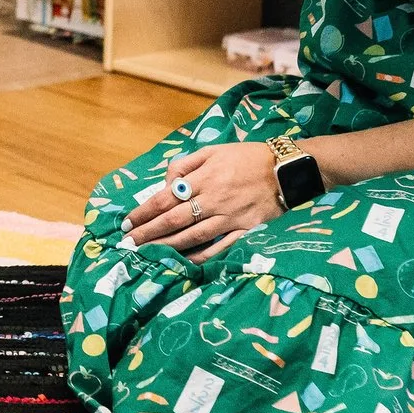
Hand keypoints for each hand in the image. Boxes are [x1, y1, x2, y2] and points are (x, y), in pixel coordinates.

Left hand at [123, 142, 286, 260]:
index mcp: (203, 177)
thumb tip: (165, 183)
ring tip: (147, 253)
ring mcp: (229, 217)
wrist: (287, 168)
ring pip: (192, 236)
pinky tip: (183, 262)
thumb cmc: (247, 157)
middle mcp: (213, 198)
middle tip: (128, 243)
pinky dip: (200, 256)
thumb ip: (186, 164)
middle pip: (174, 219)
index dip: (143, 212)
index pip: (164, 197)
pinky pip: (219, 247)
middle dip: (148, 232)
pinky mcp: (245, 230)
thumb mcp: (213, 150)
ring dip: (167, 246)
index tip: (126, 223)